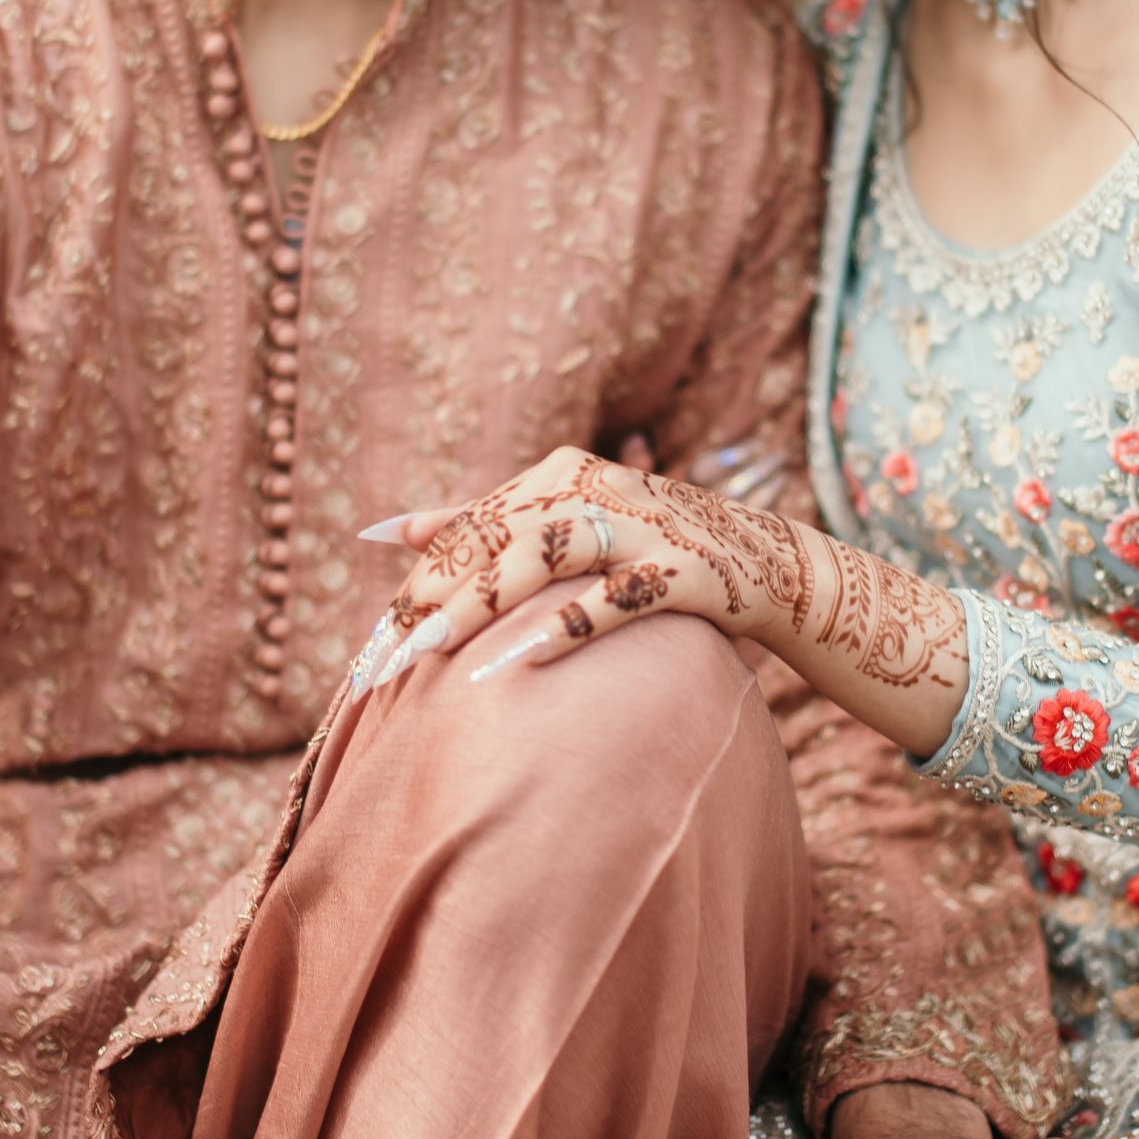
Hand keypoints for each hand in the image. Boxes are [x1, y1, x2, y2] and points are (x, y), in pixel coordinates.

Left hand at [354, 450, 967, 763]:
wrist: (769, 565)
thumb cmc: (650, 552)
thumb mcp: (565, 524)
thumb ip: (482, 522)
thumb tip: (387, 530)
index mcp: (557, 474)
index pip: (468, 530)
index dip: (415, 588)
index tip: (369, 646)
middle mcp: (592, 487)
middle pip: (493, 543)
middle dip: (431, 607)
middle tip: (380, 664)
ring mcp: (639, 527)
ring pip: (543, 557)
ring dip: (481, 607)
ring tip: (428, 657)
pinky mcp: (680, 572)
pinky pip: (612, 601)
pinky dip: (563, 629)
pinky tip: (513, 663)